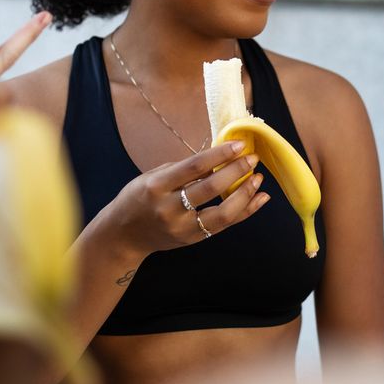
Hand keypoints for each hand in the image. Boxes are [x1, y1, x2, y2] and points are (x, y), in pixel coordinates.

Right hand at [99, 141, 270, 260]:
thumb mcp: (152, 177)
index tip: (239, 144)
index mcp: (156, 187)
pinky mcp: (193, 239)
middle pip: (210, 188)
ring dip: (245, 194)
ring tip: (258, 179)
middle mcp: (169, 209)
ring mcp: (182, 227)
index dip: (219, 154)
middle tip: (252, 158)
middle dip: (236, 171)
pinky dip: (245, 211)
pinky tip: (259, 198)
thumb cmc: (138, 198)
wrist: (123, 236)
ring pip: (222, 213)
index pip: (193, 167)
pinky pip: (225, 225)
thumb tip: (218, 157)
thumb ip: (183, 170)